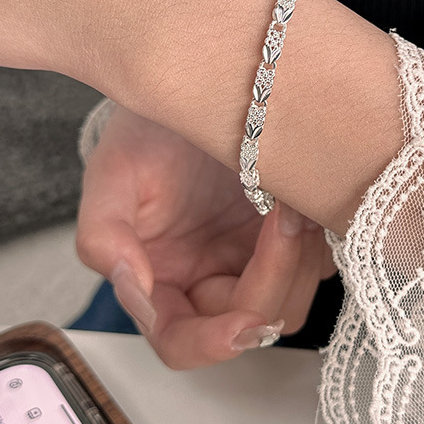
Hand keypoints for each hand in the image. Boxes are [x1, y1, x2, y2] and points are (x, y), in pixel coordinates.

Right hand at [75, 104, 336, 367]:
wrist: (190, 78)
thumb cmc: (145, 128)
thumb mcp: (113, 172)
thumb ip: (104, 238)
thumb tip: (134, 292)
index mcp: (160, 279)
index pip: (182, 342)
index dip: (213, 345)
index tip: (242, 323)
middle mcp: (210, 278)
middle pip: (251, 320)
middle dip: (273, 277)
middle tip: (280, 216)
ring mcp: (254, 258)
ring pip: (293, 297)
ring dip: (300, 257)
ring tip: (290, 198)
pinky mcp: (291, 234)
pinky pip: (319, 262)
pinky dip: (319, 238)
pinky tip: (304, 195)